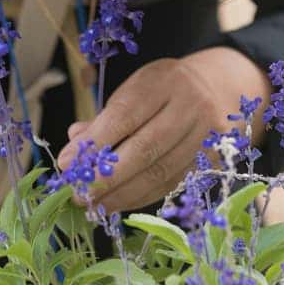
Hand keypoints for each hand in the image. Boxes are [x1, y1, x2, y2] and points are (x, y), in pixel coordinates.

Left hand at [56, 47, 271, 212]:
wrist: (217, 88)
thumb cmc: (163, 89)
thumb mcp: (135, 89)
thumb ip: (104, 120)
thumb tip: (72, 153)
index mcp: (166, 80)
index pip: (125, 115)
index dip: (95, 143)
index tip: (66, 164)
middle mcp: (192, 105)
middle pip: (145, 148)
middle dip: (106, 176)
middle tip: (78, 194)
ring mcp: (207, 135)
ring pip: (161, 172)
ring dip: (122, 194)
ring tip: (94, 205)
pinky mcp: (215, 160)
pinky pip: (173, 184)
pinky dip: (142, 197)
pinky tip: (119, 202)